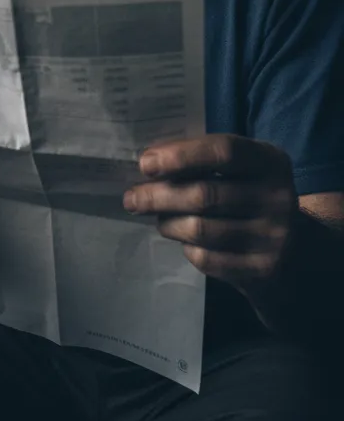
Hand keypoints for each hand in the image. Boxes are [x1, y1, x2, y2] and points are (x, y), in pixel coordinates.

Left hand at [123, 134, 298, 294]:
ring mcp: (275, 236)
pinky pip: (206, 258)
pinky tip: (185, 240)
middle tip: (130, 198)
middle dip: (157, 196)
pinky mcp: (263, 269)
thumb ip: (198, 160)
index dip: (180, 156)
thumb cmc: (244, 194)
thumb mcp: (235, 169)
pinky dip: (186, 248)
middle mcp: (278, 196)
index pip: (223, 151)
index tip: (145, 164)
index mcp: (269, 160)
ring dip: (167, 223)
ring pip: (199, 229)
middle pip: (203, 195)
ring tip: (158, 219)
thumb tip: (148, 164)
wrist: (290, 249)